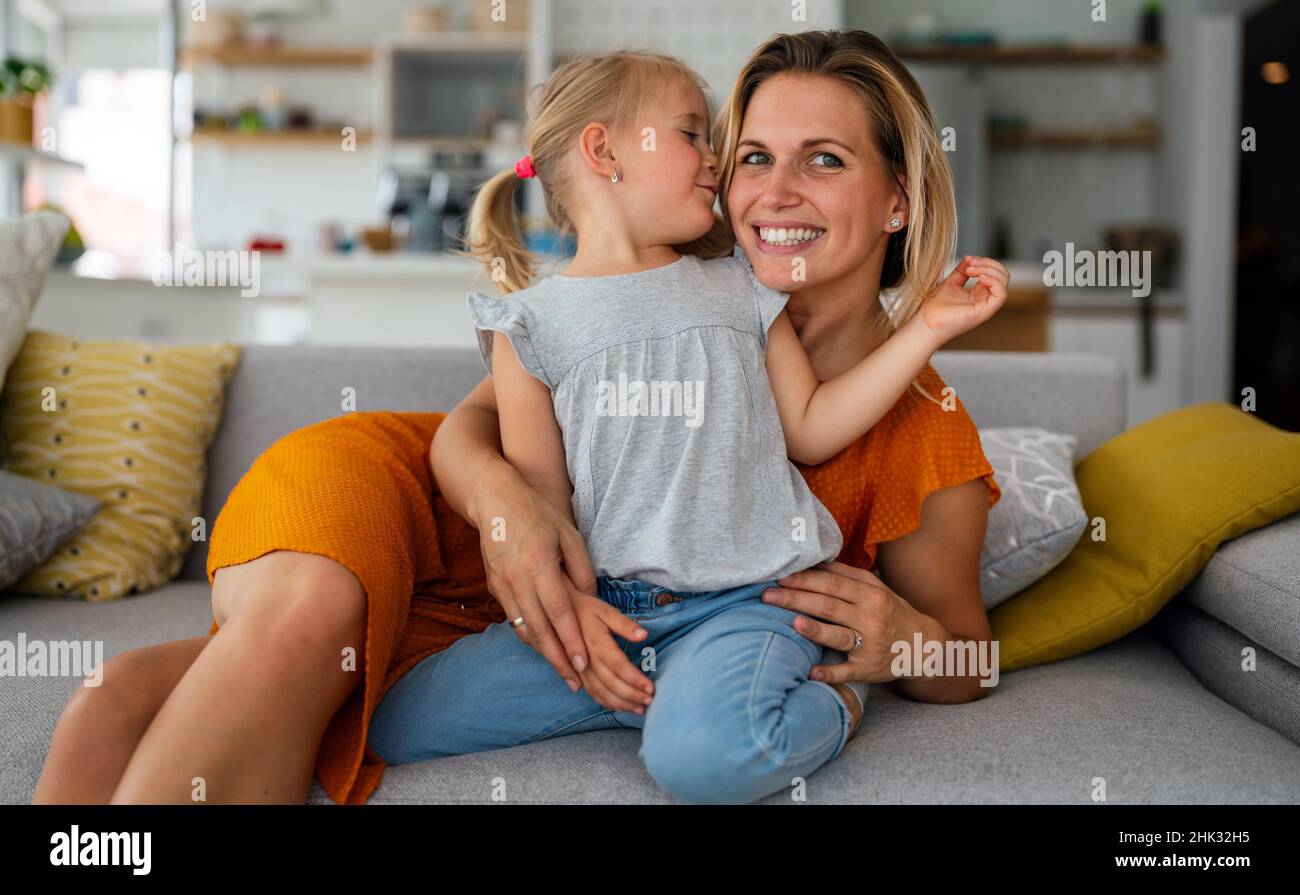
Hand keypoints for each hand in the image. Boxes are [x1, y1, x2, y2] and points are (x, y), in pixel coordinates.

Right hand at [470, 458, 594, 691]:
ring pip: (523, 628)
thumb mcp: (568, 535)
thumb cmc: (537, 514)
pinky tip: (544, 650)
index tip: (584, 663)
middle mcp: (517, 579)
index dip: (571, 639)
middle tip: (576, 682)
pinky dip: (529, 638)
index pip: (558, 611)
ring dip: (543, 654)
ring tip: (562, 673)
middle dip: (558, 658)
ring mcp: (502, 584)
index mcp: (539, 564)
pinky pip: (513, 619)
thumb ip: (581, 569)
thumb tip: (591, 599)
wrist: (494, 501)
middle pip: (539, 628)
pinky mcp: (494, 587)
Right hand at [573, 593, 655, 712]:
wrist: (556, 613)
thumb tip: (644, 635)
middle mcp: (585, 660)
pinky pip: (591, 693)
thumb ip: (624, 624)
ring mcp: (579, 670)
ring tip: (640, 709)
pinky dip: (607, 703)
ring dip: (621, 704)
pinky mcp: (576, 675)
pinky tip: (621, 707)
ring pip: (600, 693)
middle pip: (610, 683)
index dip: (634, 679)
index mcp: (595, 642)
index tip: (651, 688)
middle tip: (650, 702)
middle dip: (631, 695)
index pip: (618, 665)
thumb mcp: (605, 611)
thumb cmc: (586, 610)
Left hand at [761, 560, 920, 684]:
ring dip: (815, 630)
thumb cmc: (891, 612)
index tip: (779, 575)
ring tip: (792, 623)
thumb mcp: (876, 588)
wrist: (923, 646)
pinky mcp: (868, 669)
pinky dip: (829, 673)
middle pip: (829, 606)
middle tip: (767, 595)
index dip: (805, 579)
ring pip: (838, 636)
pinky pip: (847, 672)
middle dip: (796, 599)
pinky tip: (811, 673)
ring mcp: (870, 645)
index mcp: (871, 595)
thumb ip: (846, 574)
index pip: (832, 584)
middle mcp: (871, 618)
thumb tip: (814, 560)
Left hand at [917, 255, 1009, 344]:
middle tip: (970, 263)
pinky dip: (994, 282)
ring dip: (989, 270)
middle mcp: (985, 299)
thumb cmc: (935, 308)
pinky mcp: (985, 312)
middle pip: (1003, 275)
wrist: (927, 322)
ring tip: (971, 270)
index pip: (994, 272)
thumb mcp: (951, 282)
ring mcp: (986, 306)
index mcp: (979, 293)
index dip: (985, 261)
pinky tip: (980, 278)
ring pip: (1004, 282)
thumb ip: (962, 270)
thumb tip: (969, 258)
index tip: (969, 259)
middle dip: (989, 263)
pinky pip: (1001, 295)